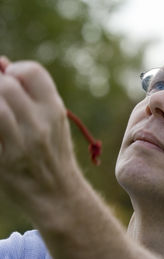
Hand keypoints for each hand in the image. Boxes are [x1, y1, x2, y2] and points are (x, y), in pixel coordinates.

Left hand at [0, 57, 77, 217]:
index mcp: (55, 110)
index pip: (32, 72)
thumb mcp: (53, 120)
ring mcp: (21, 143)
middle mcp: (40, 124)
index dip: (15, 70)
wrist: (56, 192)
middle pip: (5, 85)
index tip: (10, 79)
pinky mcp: (2, 160)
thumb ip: (31, 93)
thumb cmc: (53, 152)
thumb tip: (1, 64)